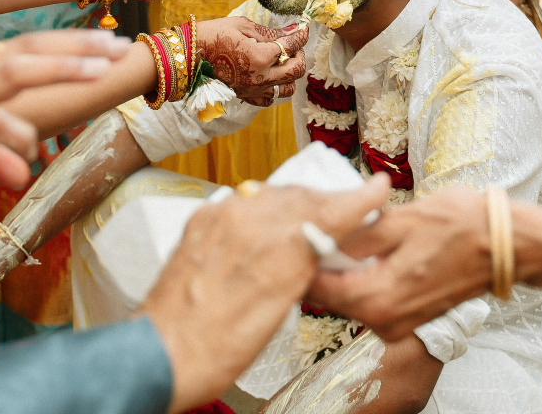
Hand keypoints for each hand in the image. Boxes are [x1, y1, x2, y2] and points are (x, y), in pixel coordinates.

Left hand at [143, 177, 390, 412]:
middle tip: (349, 205)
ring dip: (296, 201)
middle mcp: (248, 224)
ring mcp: (221, 218)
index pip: (328, 212)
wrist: (163, 351)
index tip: (378, 190)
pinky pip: (243, 201)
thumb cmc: (217, 347)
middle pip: (302, 198)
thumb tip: (316, 247)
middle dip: (328, 200)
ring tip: (311, 214)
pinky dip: (263, 207)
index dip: (357, 201)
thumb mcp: (275, 313)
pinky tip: (269, 220)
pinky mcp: (201, 220)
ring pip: (273, 195)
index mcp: (275, 251)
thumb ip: (297, 268)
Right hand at [195, 16, 308, 104]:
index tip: (303, 29)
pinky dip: (274, 88)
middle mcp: (260, 78)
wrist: (185, 56)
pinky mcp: (245, 97)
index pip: (291, 46)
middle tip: (294, 45)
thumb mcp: (242, 26)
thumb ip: (270, 32)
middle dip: (299, 54)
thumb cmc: (211, 35)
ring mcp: (253, 90)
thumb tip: (294, 29)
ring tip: (282, 61)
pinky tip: (268, 75)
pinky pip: (269, 99)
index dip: (300, 35)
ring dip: (290, 74)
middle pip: (296, 70)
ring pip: (287, 89)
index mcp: (260, 57)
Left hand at [306, 188, 490, 339]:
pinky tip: (366, 247)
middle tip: (323, 221)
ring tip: (345, 229)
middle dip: (321, 260)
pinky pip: (368, 297)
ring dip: (341, 266)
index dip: (306, 255)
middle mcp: (384, 322)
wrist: (506, 245)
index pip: (317, 286)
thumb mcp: (402, 220)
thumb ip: (357, 235)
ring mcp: (395, 323)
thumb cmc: (461, 227)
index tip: (303, 227)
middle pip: (329, 294)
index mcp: (378, 300)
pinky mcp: (405, 317)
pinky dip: (361, 275)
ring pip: (348, 295)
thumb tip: (321, 235)